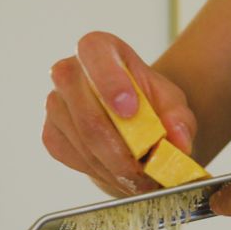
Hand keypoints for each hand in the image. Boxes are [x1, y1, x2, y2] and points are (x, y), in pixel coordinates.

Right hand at [43, 32, 197, 195]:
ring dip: (115, 168)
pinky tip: (121, 174)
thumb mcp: (173, 105)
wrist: (134, 125)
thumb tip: (179, 141)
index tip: (131, 110)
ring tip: (143, 179)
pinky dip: (102, 173)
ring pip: (83, 142)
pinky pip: (75, 158)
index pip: (94, 52)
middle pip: (86, 112)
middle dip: (119, 150)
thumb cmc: (150, 105)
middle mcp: (70, 72)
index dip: (109, 81)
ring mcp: (56, 104)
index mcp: (100, 49)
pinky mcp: (51, 134)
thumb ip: (179, 119)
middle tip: (145, 171)